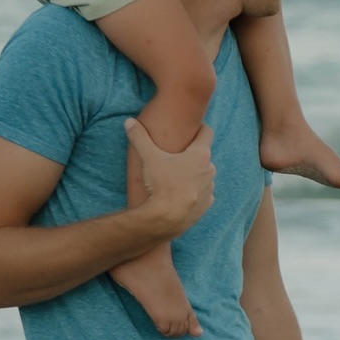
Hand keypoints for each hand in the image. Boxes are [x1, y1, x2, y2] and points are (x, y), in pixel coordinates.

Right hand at [124, 119, 214, 238]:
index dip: (199, 128)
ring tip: (177, 176)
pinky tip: (181, 193)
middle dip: (192, 154)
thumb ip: (139, 137)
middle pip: (203, 155)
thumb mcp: (149, 157)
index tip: (192, 128)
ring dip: (193, 173)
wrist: (168, 218)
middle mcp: (209, 169)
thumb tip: (128, 121)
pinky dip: (194, 191)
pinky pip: (202, 192)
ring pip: (203, 174)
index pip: (206, 132)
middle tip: (177, 155)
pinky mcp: (207, 203)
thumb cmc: (161, 184)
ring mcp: (210, 187)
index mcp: (200, 154)